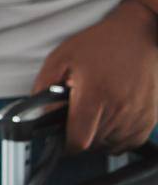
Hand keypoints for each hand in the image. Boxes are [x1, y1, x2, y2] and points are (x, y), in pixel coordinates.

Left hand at [31, 1, 157, 151]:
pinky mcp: (147, 121)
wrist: (137, 37)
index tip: (61, 138)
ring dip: (97, 136)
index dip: (66, 143)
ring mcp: (136, 118)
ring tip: (94, 111)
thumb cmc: (99, 45)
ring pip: (109, 146)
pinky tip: (109, 117)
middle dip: (79, 134)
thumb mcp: (60, 59)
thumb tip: (37, 112)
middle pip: (92, 144)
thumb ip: (44, 87)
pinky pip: (127, 144)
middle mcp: (119, 110)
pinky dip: (116, 137)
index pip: (79, 140)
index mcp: (95, 95)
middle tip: (76, 114)